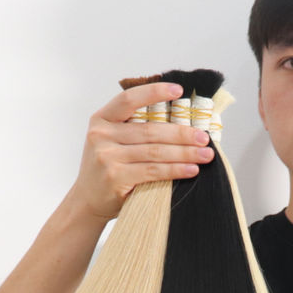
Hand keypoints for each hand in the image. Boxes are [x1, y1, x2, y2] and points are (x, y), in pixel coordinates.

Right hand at [73, 80, 214, 220]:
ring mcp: (107, 157)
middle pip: (150, 130)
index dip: (154, 92)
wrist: (87, 201)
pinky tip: (191, 169)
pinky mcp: (116, 177)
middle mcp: (101, 135)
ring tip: (205, 155)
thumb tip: (177, 121)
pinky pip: (153, 171)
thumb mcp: (111, 141)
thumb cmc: (107, 169)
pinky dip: (175, 170)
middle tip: (204, 137)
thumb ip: (132, 129)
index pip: (129, 99)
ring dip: (185, 153)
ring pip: (155, 152)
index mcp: (101, 119)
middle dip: (182, 133)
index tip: (179, 90)